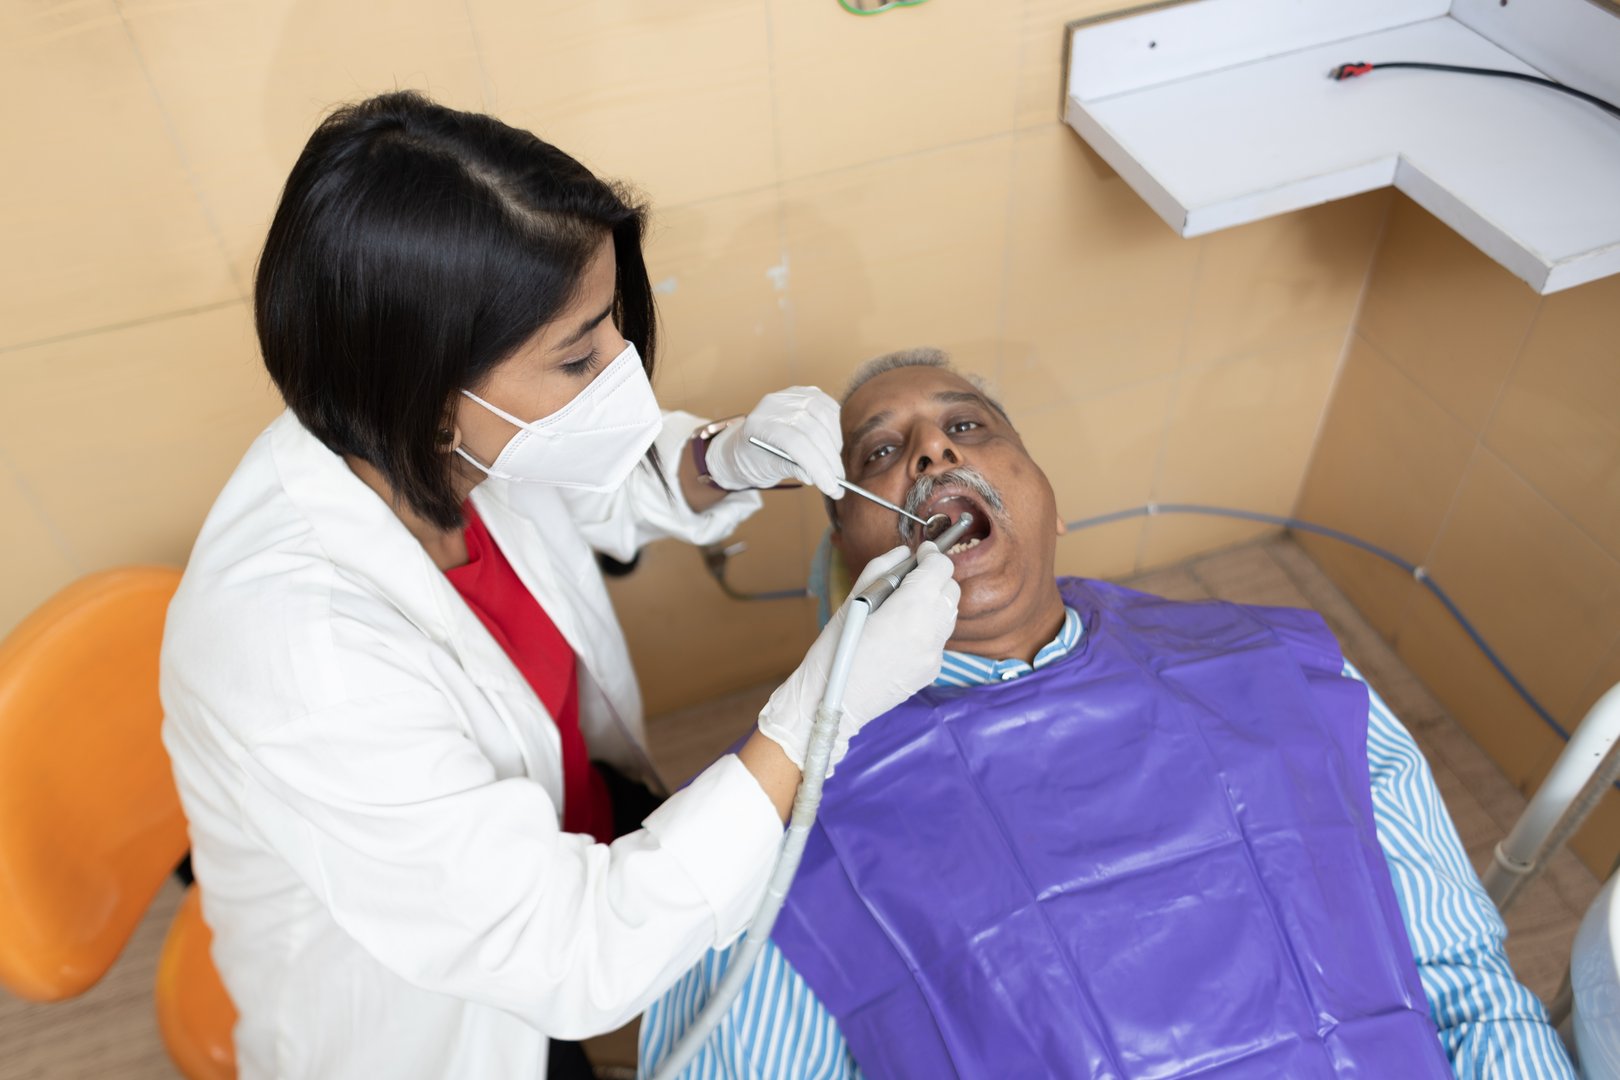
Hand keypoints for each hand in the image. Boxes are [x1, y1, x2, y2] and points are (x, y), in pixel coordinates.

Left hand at [704, 387, 844, 497]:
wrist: (747, 444)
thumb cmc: (755, 459)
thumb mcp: (768, 470)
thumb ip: (791, 469)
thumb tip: (815, 475)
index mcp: (759, 424)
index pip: (795, 442)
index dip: (817, 466)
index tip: (832, 488)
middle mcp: (774, 405)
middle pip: (813, 431)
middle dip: (830, 461)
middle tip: (838, 482)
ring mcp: (791, 395)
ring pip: (825, 418)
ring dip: (834, 445)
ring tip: (832, 465)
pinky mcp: (805, 393)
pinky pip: (830, 408)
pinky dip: (835, 430)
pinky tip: (832, 446)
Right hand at [758, 543, 959, 772]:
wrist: (834, 703)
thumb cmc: (834, 652)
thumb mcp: (852, 602)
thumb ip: (880, 570)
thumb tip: (902, 553)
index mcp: (909, 610)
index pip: (940, 569)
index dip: (931, 556)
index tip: (920, 554)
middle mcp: (930, 632)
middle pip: (951, 590)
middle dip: (935, 578)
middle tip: (911, 578)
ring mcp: (934, 654)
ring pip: (949, 614)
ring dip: (934, 602)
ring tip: (904, 605)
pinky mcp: (932, 670)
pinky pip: (939, 638)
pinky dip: (928, 627)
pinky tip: (901, 633)